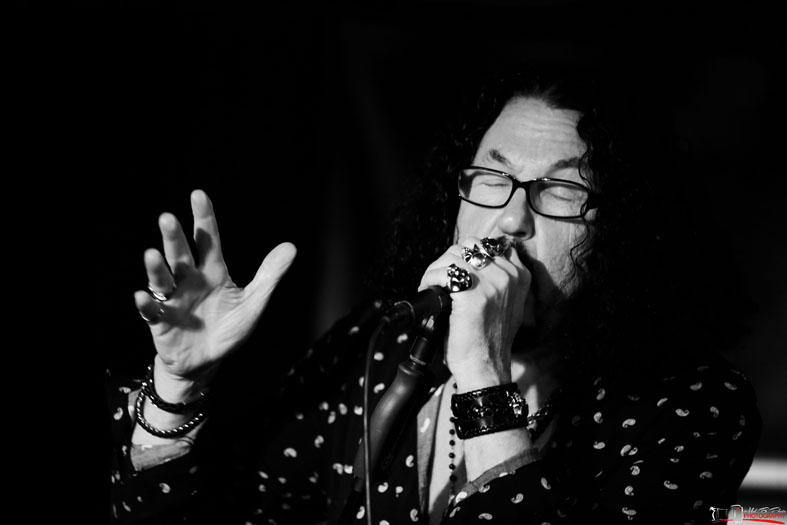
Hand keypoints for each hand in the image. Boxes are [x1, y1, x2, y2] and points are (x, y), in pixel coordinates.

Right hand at [134, 189, 296, 385]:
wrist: (208, 362)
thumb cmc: (228, 329)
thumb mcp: (254, 303)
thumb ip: (269, 276)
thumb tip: (291, 246)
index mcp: (213, 272)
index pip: (207, 240)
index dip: (204, 218)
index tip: (199, 195)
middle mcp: (189, 281)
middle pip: (180, 254)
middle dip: (174, 237)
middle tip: (168, 218)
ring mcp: (173, 300)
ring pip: (162, 278)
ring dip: (156, 267)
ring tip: (152, 254)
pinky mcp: (161, 322)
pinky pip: (151, 310)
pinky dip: (146, 303)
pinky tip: (143, 295)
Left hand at [417, 236, 529, 390]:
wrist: (484, 366)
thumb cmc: (489, 339)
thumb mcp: (506, 304)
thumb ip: (498, 280)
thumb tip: (471, 262)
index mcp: (520, 275)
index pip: (487, 244)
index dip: (465, 256)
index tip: (454, 272)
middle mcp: (508, 274)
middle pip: (468, 245)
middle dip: (449, 260)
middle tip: (439, 280)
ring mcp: (492, 282)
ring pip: (453, 256)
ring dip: (436, 269)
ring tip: (431, 286)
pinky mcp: (472, 293)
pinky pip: (443, 273)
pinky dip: (430, 279)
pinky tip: (429, 291)